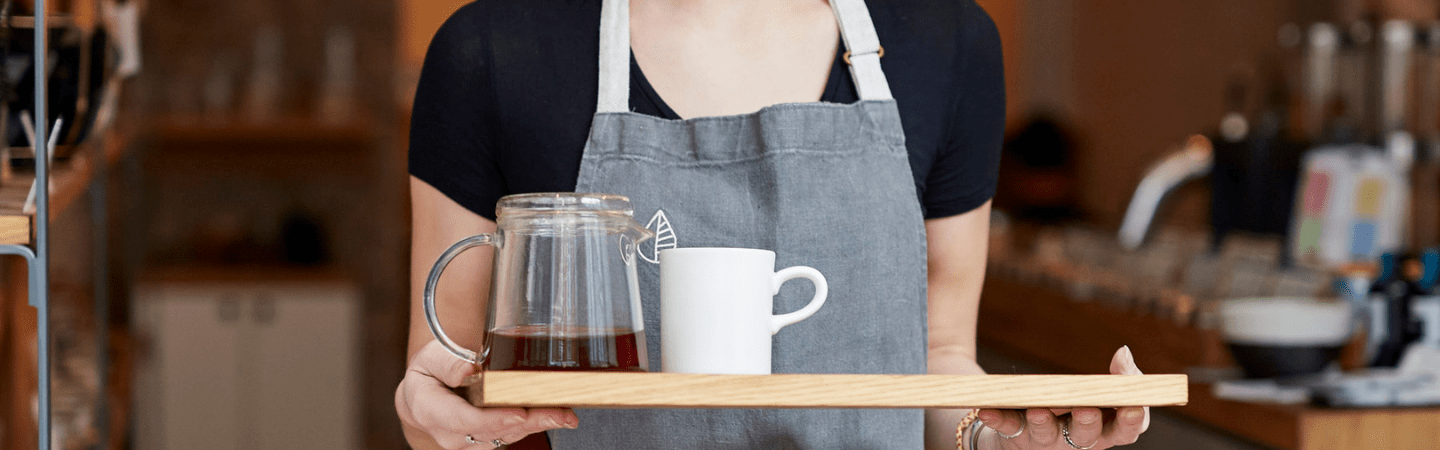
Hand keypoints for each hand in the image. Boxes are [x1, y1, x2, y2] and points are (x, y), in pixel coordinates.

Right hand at [397, 340, 577, 448]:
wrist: (425, 395)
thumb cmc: (429, 373)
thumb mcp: (430, 358)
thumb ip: (447, 363)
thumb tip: (470, 369)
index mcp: (430, 411)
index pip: (465, 420)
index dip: (495, 419)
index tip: (520, 414)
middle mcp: (450, 434)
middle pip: (494, 431)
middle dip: (530, 422)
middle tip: (559, 414)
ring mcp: (468, 441)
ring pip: (506, 435)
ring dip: (539, 425)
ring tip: (566, 414)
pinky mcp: (485, 440)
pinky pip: (511, 434)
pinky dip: (535, 424)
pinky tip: (558, 416)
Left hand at [975, 346, 1149, 449]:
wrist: (1027, 420)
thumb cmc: (1074, 403)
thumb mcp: (1097, 389)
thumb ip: (1118, 373)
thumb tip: (1123, 352)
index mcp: (1104, 429)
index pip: (1125, 430)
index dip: (1131, 421)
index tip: (1134, 406)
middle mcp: (1078, 439)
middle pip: (1088, 436)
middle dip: (1088, 423)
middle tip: (1086, 410)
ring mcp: (1046, 439)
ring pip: (1047, 434)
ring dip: (1044, 423)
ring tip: (1039, 411)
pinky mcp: (1017, 435)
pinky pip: (1008, 427)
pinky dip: (998, 418)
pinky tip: (986, 409)